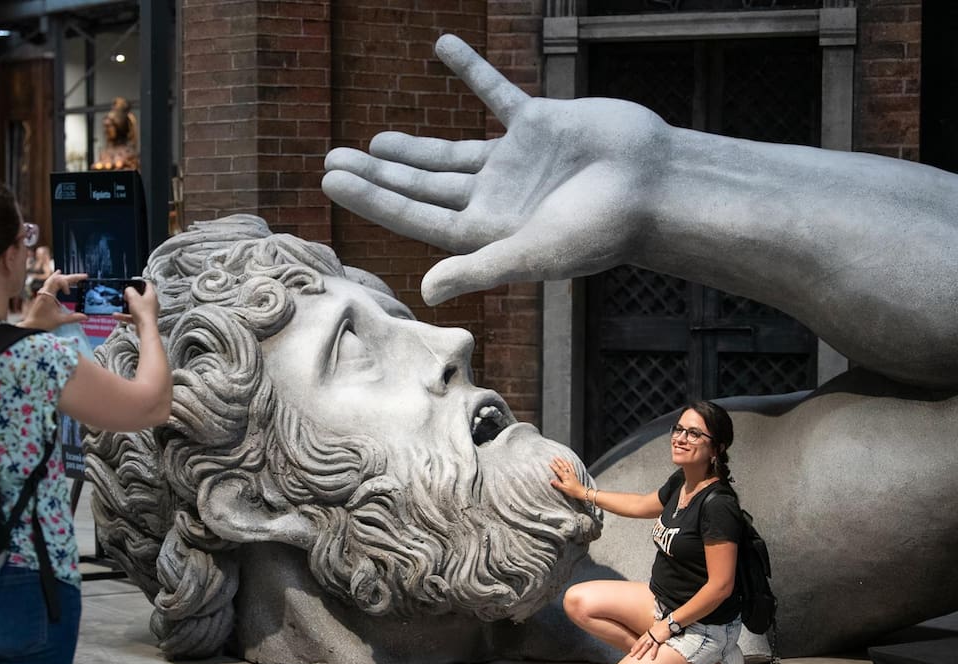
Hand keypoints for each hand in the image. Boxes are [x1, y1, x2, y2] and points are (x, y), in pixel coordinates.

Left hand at [24, 271, 88, 330]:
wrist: (31, 326)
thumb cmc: (43, 323)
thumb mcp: (60, 320)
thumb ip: (73, 318)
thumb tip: (85, 317)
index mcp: (48, 295)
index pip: (59, 281)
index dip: (66, 283)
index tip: (69, 293)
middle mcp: (44, 291)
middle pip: (58, 278)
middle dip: (71, 277)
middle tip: (83, 276)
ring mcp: (42, 292)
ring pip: (53, 279)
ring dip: (64, 277)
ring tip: (73, 275)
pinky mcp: (42, 295)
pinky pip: (49, 282)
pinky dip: (56, 278)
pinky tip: (57, 275)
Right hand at [112, 280, 158, 326]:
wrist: (146, 329)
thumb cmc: (142, 311)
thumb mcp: (133, 297)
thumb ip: (129, 290)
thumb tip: (128, 290)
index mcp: (152, 294)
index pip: (148, 284)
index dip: (140, 282)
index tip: (132, 282)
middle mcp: (152, 302)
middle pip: (142, 296)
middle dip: (132, 295)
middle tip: (125, 295)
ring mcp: (149, 311)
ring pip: (137, 306)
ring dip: (127, 306)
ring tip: (120, 305)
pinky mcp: (145, 319)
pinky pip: (134, 316)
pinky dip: (126, 315)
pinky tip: (116, 315)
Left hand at [322, 34, 669, 304]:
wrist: (657, 184)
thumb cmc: (602, 228)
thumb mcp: (535, 253)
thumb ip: (480, 268)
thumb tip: (426, 290)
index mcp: (488, 232)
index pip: (416, 216)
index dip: (372, 199)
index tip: (333, 180)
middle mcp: (495, 199)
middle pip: (423, 187)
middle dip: (379, 176)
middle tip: (333, 161)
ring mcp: (515, 162)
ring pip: (451, 152)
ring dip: (412, 147)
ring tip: (374, 142)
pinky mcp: (539, 124)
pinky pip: (497, 92)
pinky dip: (472, 70)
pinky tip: (442, 48)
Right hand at [548, 457, 585, 499]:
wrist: (581, 492)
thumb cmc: (573, 491)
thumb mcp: (564, 489)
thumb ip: (557, 484)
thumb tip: (551, 481)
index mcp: (565, 477)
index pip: (558, 470)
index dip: (553, 467)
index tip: (549, 463)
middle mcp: (569, 474)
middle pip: (562, 466)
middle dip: (558, 461)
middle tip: (554, 457)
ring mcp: (572, 474)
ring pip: (567, 465)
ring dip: (563, 461)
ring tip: (560, 457)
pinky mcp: (574, 475)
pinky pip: (572, 467)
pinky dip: (570, 463)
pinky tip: (569, 461)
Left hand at [628, 623, 667, 660]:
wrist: (668, 623)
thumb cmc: (663, 625)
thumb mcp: (656, 629)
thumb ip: (653, 632)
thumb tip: (652, 634)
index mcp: (648, 633)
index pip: (640, 640)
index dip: (635, 645)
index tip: (632, 650)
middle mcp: (649, 635)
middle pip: (640, 643)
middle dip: (635, 650)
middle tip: (630, 655)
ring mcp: (653, 637)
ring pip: (645, 646)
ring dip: (641, 652)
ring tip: (637, 658)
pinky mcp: (659, 640)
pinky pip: (655, 647)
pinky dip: (653, 652)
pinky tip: (651, 658)